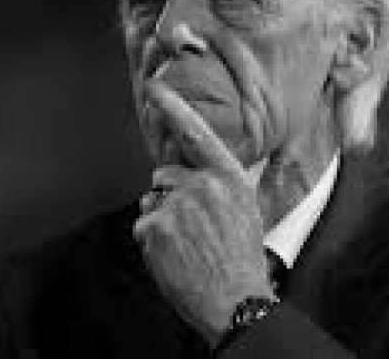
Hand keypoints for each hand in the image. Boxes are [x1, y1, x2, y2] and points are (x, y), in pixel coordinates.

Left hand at [134, 81, 275, 347]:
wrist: (236, 302)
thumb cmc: (240, 257)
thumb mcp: (245, 208)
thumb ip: (219, 181)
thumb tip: (194, 165)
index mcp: (228, 177)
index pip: (196, 133)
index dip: (173, 107)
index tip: (153, 87)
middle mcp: (203, 185)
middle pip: (164, 174)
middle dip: (171, 195)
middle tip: (194, 228)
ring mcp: (177, 206)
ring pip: (152, 200)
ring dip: (162, 218)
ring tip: (187, 244)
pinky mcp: (155, 227)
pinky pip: (143, 224)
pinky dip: (152, 240)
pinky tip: (174, 255)